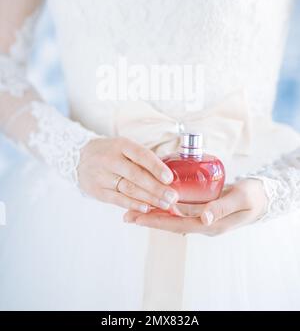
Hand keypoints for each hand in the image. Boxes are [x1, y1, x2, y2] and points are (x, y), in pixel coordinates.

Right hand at [78, 137, 178, 212]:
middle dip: (157, 188)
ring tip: (165, 204)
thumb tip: (169, 175)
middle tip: (172, 197)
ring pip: (129, 189)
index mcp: (121, 145)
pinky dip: (133, 204)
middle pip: (136, 175)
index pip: (141, 155)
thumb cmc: (111, 153)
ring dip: (149, 199)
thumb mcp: (124, 147)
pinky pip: (118, 200)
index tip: (169, 179)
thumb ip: (143, 159)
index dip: (156, 167)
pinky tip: (146, 208)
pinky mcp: (97, 191)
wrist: (79, 157)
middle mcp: (110, 159)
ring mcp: (102, 176)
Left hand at [123, 179, 267, 235]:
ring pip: (174, 217)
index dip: (157, 221)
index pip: (178, 224)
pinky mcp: (202, 209)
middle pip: (171, 223)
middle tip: (127, 215)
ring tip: (134, 208)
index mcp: (211, 225)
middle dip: (149, 219)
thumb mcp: (241, 199)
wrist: (263, 197)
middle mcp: (203, 223)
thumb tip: (204, 218)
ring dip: (155, 213)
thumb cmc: (253, 197)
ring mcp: (202, 217)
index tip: (137, 217)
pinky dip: (166, 206)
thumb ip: (222, 207)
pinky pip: (181, 209)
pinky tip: (155, 200)